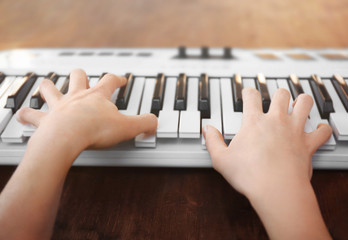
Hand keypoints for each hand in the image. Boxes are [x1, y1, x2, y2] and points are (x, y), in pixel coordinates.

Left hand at [16, 69, 156, 150]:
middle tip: (81, 76)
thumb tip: (154, 123)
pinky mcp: (45, 119)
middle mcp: (77, 96)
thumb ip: (145, 123)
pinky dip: (27, 114)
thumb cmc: (94, 129)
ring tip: (47, 86)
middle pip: (78, 76)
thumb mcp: (127, 127)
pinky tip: (24, 114)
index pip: (110, 80)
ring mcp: (59, 106)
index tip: (120, 80)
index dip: (117, 79)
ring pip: (50, 88)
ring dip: (49, 86)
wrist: (67, 137)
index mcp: (97, 96)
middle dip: (80, 75)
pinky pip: (31, 114)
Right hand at [204, 88, 331, 238]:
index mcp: (254, 122)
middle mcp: (276, 121)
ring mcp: (294, 130)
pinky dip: (322, 129)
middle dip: (278, 94)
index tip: (248, 93)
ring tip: (299, 103)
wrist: (276, 189)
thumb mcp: (221, 159)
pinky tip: (320, 129)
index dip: (248, 92)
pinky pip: (322, 131)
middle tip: (276, 98)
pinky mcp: (308, 143)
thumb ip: (213, 141)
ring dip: (302, 101)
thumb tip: (207, 129)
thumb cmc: (249, 175)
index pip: (251, 96)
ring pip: (304, 103)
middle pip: (281, 94)